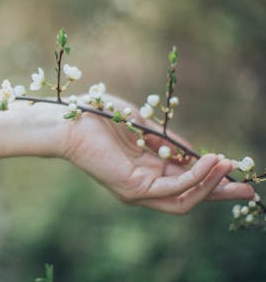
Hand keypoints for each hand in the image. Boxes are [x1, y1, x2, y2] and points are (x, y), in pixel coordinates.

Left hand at [62, 95, 254, 213]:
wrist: (71, 119)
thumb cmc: (101, 118)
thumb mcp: (143, 128)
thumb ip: (167, 142)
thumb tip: (193, 150)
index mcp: (143, 171)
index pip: (181, 181)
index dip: (208, 177)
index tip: (232, 168)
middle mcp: (141, 186)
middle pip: (187, 197)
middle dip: (217, 192)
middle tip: (246, 186)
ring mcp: (137, 191)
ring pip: (184, 198)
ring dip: (210, 183)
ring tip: (229, 166)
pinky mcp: (133, 188)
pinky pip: (173, 187)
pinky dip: (195, 177)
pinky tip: (210, 163)